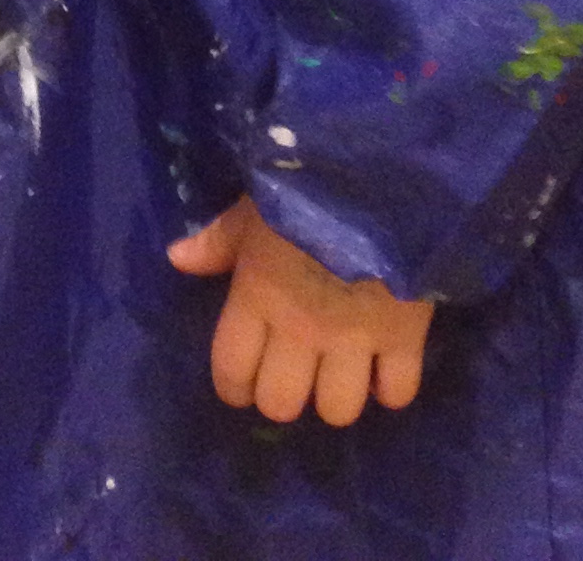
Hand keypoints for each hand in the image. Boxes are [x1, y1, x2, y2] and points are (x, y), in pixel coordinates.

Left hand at [166, 198, 432, 427]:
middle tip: (294, 374)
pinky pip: (397, 394)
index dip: (234, 386)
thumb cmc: (307, 184)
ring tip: (341, 373)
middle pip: (282, 404)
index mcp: (258, 296)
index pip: (232, 370)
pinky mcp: (404, 338)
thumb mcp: (254, 204)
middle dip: (285, 396)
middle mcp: (301, 330)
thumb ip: (220, 238)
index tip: (241, 384)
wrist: (381, 173)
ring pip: (338, 410)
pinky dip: (390, 388)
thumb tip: (178, 259)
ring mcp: (355, 339)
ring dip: (337, 396)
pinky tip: (385, 368)